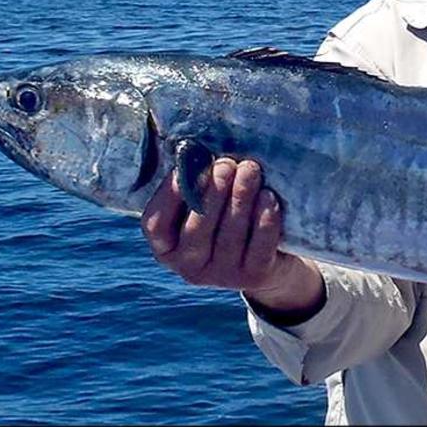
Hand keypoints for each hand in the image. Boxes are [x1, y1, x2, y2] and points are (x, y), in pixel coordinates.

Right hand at [140, 158, 324, 319]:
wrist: (271, 257)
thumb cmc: (228, 216)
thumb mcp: (207, 203)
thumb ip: (196, 184)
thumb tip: (197, 149)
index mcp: (167, 247)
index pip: (155, 224)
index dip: (168, 196)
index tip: (183, 168)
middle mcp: (189, 267)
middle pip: (196, 229)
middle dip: (213, 192)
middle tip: (226, 164)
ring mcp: (221, 276)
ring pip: (229, 236)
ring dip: (241, 198)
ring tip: (250, 170)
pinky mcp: (253, 277)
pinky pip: (259, 247)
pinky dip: (265, 220)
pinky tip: (268, 197)